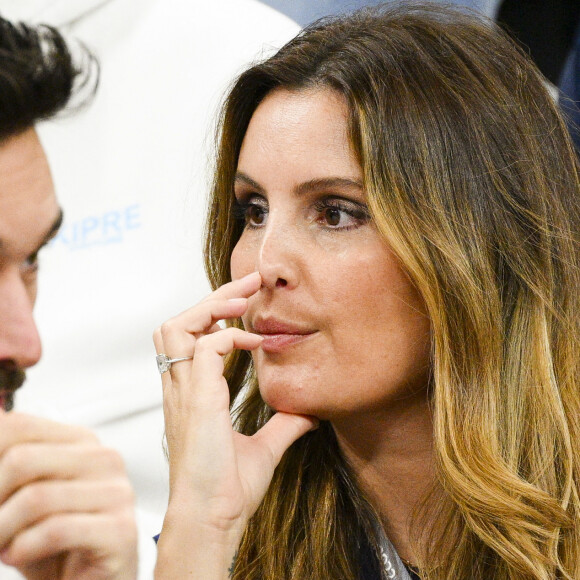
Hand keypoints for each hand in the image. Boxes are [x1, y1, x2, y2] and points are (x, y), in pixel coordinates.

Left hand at [0, 412, 136, 579]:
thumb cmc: (56, 545)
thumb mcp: (24, 496)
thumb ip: (9, 461)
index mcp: (82, 442)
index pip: (19, 426)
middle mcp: (104, 459)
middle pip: (22, 459)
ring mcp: (117, 492)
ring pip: (35, 497)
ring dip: (3, 531)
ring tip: (3, 546)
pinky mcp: (121, 529)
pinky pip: (56, 530)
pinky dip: (24, 548)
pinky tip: (21, 554)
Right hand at [153, 271, 316, 577]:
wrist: (213, 520)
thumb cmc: (227, 489)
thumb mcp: (265, 447)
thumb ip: (283, 425)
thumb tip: (309, 411)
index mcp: (190, 395)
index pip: (188, 338)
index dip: (214, 316)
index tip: (248, 307)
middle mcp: (180, 388)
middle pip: (175, 323)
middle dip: (210, 297)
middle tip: (248, 282)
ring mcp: (184, 392)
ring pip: (176, 327)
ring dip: (210, 308)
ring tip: (242, 301)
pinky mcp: (197, 399)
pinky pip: (205, 348)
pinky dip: (229, 337)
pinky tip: (254, 342)